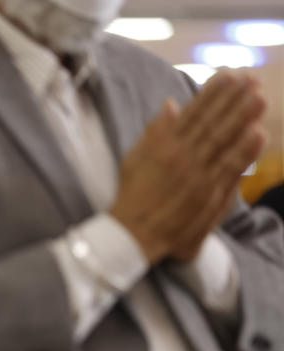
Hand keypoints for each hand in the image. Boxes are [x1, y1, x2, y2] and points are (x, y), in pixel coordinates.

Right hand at [111, 69, 266, 264]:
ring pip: (223, 142)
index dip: (212, 93)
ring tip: (260, 97)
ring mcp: (197, 176)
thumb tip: (170, 104)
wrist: (133, 234)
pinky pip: (230, 169)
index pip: (192, 113)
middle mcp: (181, 158)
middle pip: (212, 123)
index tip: (228, 74)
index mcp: (163, 147)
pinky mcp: (209, 196)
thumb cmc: (132, 197)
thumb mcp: (134, 159)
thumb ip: (154, 131)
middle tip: (252, 78)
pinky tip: (258, 133)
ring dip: (243, 118)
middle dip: (233, 99)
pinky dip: (245, 151)